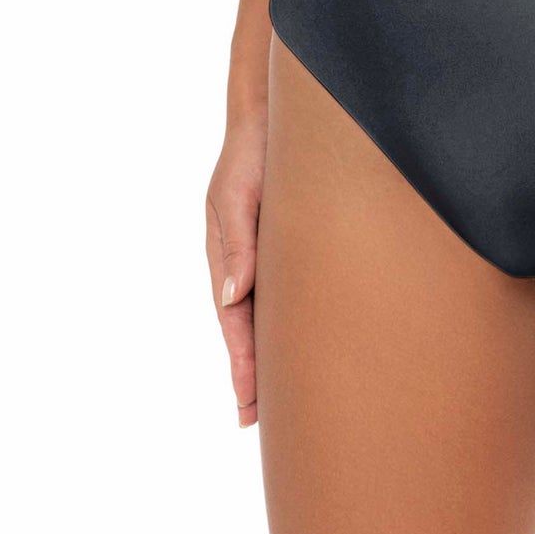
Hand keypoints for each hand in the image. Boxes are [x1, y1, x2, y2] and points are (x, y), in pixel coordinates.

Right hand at [205, 112, 267, 427]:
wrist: (278, 112)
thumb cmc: (252, 151)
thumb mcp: (237, 196)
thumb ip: (237, 244)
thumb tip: (231, 298)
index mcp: (227, 256)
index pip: (235, 324)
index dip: (243, 366)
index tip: (247, 407)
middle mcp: (248, 262)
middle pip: (251, 329)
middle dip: (254, 374)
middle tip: (259, 422)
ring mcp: (270, 255)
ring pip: (272, 316)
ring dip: (274, 353)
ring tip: (283, 397)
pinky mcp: (293, 243)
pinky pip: (292, 292)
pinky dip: (294, 322)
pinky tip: (306, 341)